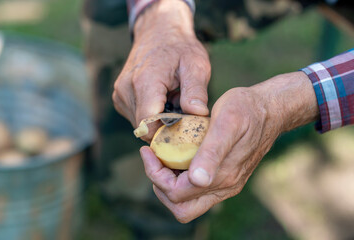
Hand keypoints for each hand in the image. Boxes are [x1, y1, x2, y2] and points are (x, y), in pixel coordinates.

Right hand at [112, 0, 210, 141]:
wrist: (159, 31)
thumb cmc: (180, 48)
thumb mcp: (196, 64)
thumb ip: (196, 91)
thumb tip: (198, 115)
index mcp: (145, 82)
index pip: (149, 124)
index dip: (167, 134)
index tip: (184, 132)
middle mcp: (126, 90)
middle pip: (145, 127)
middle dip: (165, 129)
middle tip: (184, 118)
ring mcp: (120, 94)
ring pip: (140, 124)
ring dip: (158, 122)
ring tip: (173, 104)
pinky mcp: (120, 97)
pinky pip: (135, 117)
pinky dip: (151, 116)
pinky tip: (162, 102)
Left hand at [140, 72, 318, 222]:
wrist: (270, 109)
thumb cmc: (246, 109)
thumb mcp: (227, 122)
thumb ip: (212, 152)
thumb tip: (198, 180)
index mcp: (222, 175)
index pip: (177, 193)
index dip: (156, 174)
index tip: (149, 151)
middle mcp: (225, 186)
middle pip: (181, 206)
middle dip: (160, 186)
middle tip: (154, 159)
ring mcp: (227, 184)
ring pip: (189, 202)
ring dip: (169, 184)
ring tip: (163, 158)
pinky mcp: (228, 177)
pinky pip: (198, 191)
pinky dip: (181, 179)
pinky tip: (179, 157)